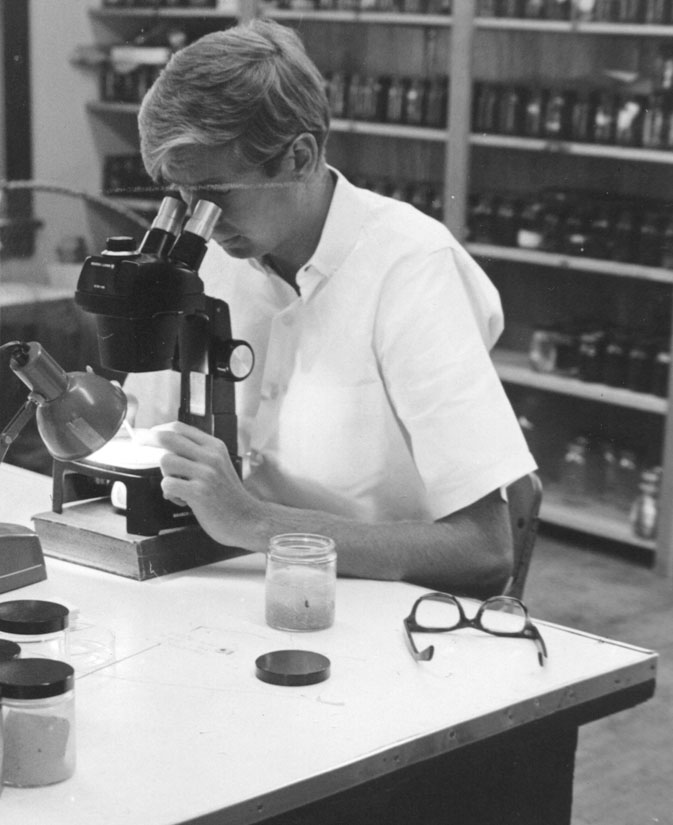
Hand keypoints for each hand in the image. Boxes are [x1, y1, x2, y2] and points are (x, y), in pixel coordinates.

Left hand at [138, 421, 262, 549]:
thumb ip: (199, 454)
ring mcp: (206, 474)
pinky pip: (167, 484)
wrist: (247, 519)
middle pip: (168, 438)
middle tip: (139, 444)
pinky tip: (181, 500)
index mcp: (215, 447)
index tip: (148, 434)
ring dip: (165, 475)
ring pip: (166, 461)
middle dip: (148, 439)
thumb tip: (168, 446)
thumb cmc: (229, 496)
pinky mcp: (199, 492)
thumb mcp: (220, 465)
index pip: (180, 428)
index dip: (159, 429)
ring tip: (177, 487)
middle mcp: (211, 456)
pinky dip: (169, 493)